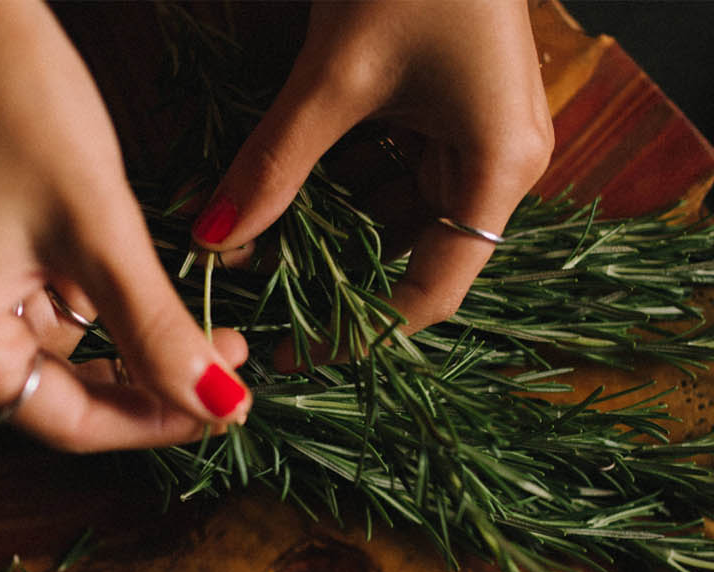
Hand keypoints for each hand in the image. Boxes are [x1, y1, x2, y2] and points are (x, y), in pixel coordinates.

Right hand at [0, 1, 249, 452]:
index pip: (65, 421)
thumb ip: (158, 329)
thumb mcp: (100, 226)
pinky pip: (28, 299)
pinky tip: (134, 271)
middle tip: (228, 353)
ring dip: (124, 332)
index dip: (155, 420)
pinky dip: (88, 293)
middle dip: (145, 374)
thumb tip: (219, 405)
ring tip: (200, 310)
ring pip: (51, 342)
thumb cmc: (16, 100)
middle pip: (56, 388)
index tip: (229, 403)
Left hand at [190, 1, 553, 366]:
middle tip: (258, 298)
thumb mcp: (334, 79)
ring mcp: (481, 132)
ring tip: (257, 250)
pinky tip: (285, 191)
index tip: (293, 352)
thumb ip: (273, 165)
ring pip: (400, 210)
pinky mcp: (454, 103)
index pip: (434, 291)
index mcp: (498, 170)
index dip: (362, 330)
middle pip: (416, 252)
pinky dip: (343, 181)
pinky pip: (397, 166)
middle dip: (335, 273)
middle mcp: (502, 163)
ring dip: (332, 227)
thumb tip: (211, 240)